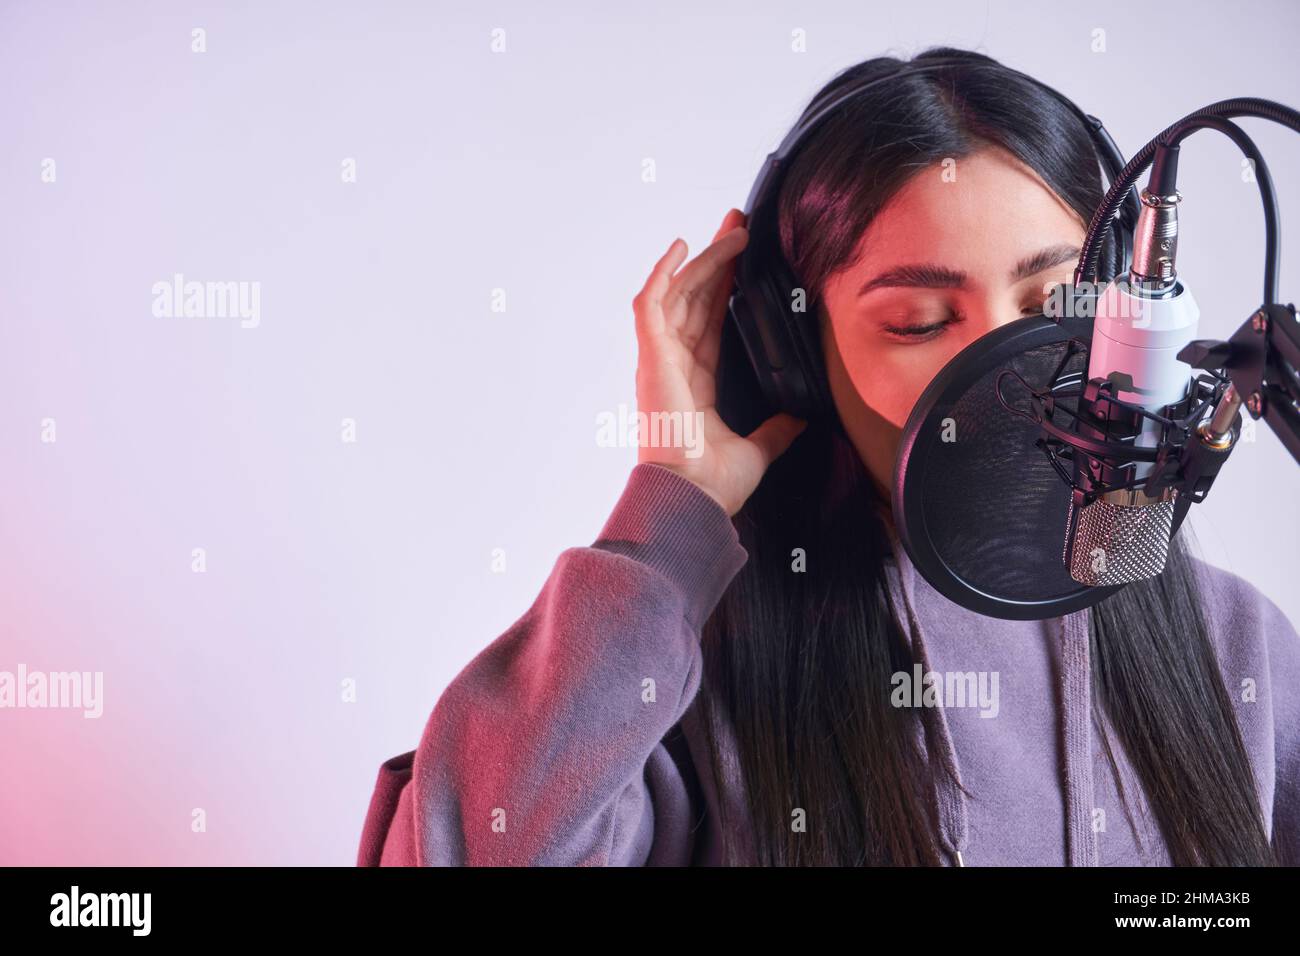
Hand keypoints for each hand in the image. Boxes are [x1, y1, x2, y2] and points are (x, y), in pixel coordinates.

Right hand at [632, 208, 807, 516]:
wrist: (692, 496)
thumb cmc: (712, 483)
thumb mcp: (758, 449)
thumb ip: (776, 430)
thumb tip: (800, 419)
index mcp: (695, 383)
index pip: (711, 322)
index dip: (726, 289)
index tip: (745, 260)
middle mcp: (674, 365)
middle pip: (695, 298)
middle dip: (718, 260)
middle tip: (740, 227)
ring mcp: (659, 359)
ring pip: (679, 293)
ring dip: (705, 258)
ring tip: (732, 230)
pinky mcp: (652, 356)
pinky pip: (650, 304)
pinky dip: (662, 273)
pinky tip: (681, 246)